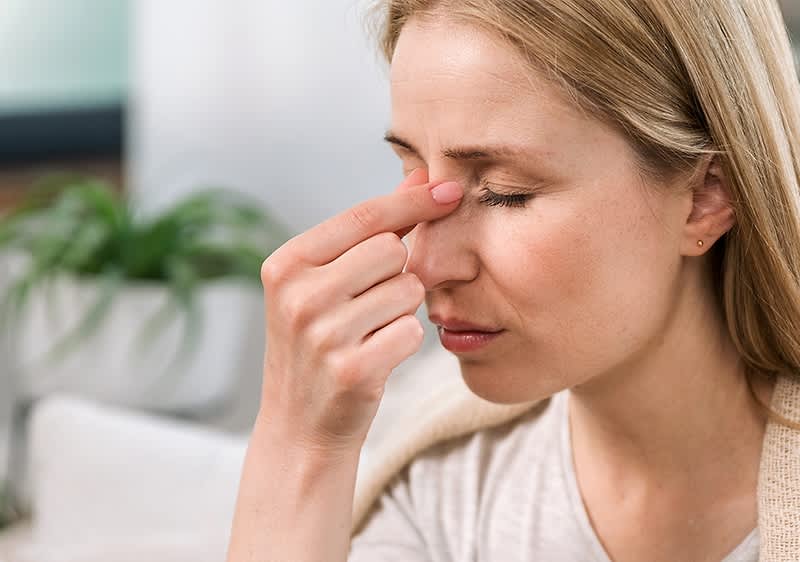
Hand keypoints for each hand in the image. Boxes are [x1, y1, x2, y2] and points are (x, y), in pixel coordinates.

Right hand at [257, 170, 462, 454]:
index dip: (414, 201)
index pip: (364, 217)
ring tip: (370, 332)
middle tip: (373, 302)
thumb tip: (422, 178)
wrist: (300, 426)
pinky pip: (413, 331)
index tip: (453, 188)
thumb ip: (368, 233)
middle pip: (393, 250)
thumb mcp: (322, 285)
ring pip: (408, 290)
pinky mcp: (351, 370)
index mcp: (286, 265)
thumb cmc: (319, 345)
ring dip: (403, 309)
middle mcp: (298, 296)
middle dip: (399, 272)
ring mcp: (322, 334)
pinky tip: (377, 356)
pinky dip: (405, 341)